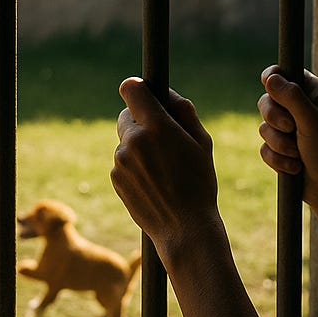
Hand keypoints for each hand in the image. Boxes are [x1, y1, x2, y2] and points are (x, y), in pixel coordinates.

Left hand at [112, 78, 221, 258]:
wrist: (184, 228)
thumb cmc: (200, 183)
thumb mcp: (202, 142)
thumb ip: (182, 110)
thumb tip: (165, 92)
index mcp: (156, 126)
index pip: (132, 89)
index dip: (137, 89)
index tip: (143, 94)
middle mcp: (133, 141)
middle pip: (126, 116)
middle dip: (140, 121)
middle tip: (161, 139)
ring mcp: (121, 161)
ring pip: (125, 142)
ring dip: (138, 148)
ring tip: (163, 170)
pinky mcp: (115, 178)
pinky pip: (123, 163)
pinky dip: (134, 167)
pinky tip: (154, 183)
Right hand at [258, 66, 317, 209]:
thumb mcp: (312, 122)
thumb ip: (292, 98)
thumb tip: (270, 78)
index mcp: (314, 92)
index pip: (285, 72)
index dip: (272, 77)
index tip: (269, 86)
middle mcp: (300, 107)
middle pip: (267, 100)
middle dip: (275, 119)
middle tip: (291, 128)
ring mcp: (289, 128)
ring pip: (263, 126)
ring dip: (279, 144)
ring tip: (297, 154)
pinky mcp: (280, 147)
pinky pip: (263, 147)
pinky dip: (277, 159)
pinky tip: (294, 167)